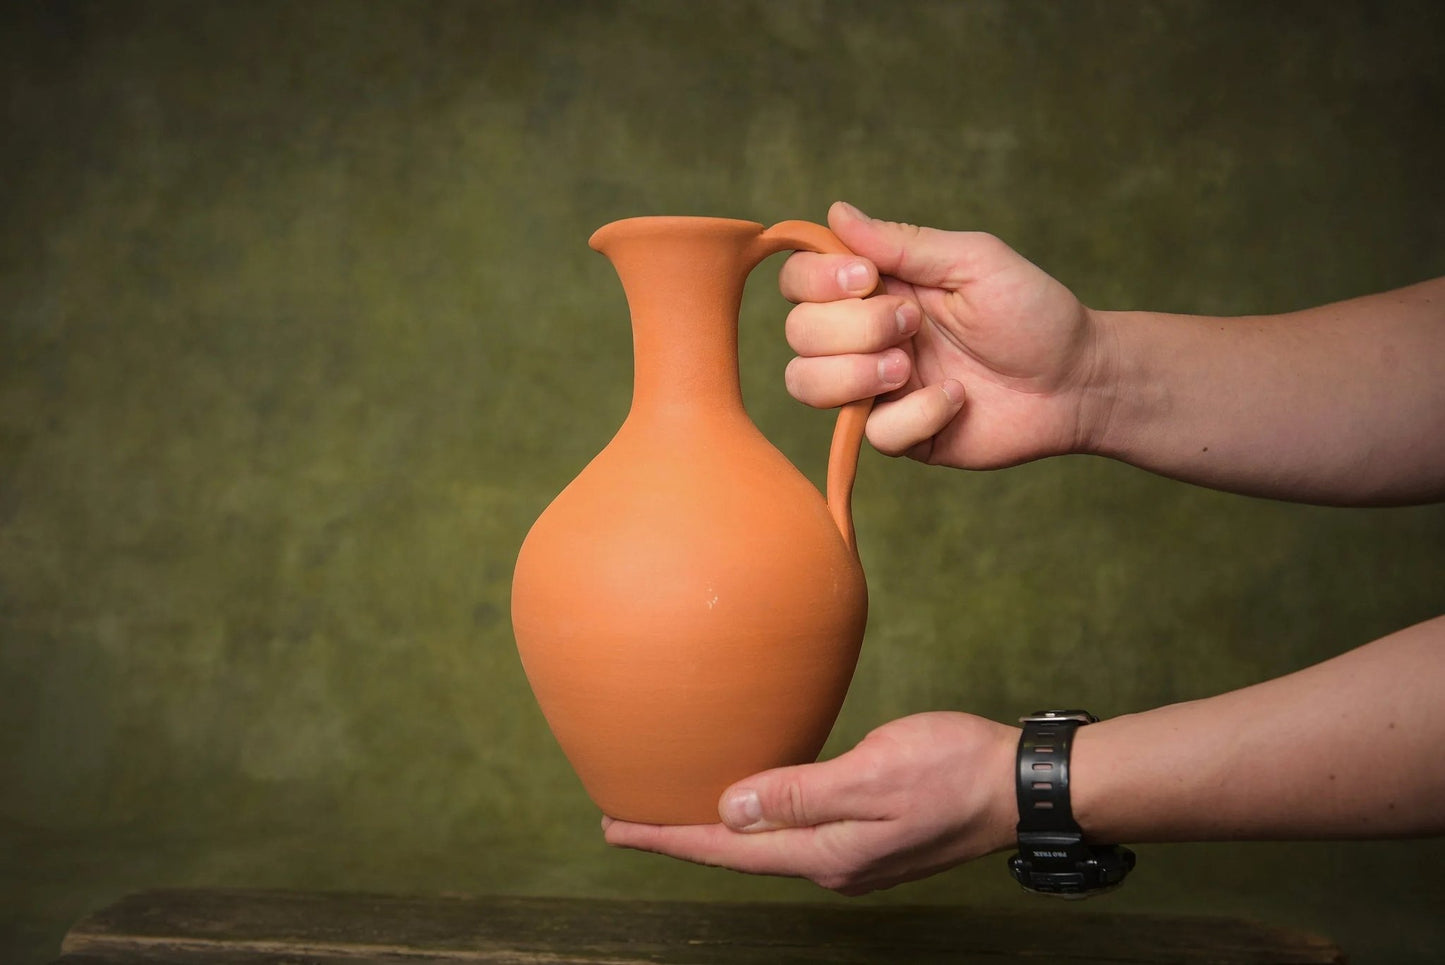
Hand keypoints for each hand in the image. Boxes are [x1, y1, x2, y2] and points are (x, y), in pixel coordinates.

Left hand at [601, 712, 1018, 894]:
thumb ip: (798, 794)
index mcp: (825, 852)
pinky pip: (794, 831)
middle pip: (738, 851)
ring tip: (675, 810)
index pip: (727, 848)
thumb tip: (730, 809)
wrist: (1020, 786)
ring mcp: (853, 854)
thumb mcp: (872, 773)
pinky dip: (758, 819)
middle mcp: (832, 862)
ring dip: (717, 828)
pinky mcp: (870, 835)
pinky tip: (751, 801)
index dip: (668, 836)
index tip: (614, 826)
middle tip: (624, 819)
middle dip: (681, 835)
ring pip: (765, 843)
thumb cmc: (952, 769)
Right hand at [782, 201, 1112, 467]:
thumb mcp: (972, 261)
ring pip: (807, 386)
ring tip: (912, 367)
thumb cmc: (1032, 312)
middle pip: (798, 334)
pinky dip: (918, 414)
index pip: (800, 281)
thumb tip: (836, 212)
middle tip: (913, 324)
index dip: (816, 281)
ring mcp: (877, 388)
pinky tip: (956, 399)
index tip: (866, 278)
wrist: (1077, 380)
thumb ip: (902, 244)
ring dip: (857, 373)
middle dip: (852, 328)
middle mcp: (864, 337)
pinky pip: (873, 433)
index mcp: (875, 289)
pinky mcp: (899, 434)